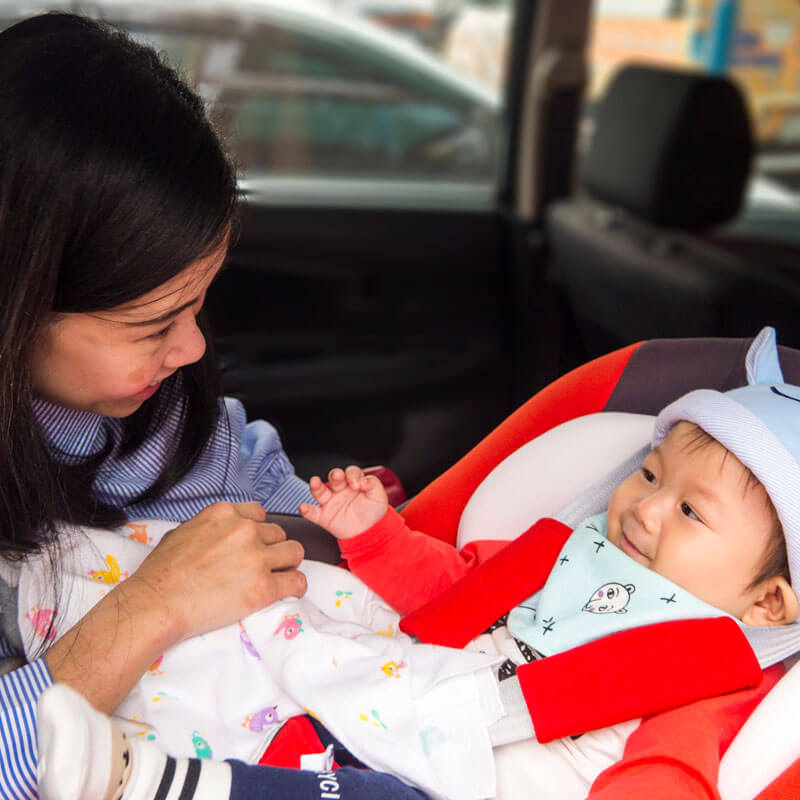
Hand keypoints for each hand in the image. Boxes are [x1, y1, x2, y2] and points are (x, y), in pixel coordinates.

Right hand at [124, 501, 306, 641]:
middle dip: (271, 549)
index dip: (257, 532)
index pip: (259, 514)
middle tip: (259, 567)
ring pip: (295, 552)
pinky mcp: (264, 587)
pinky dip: (296, 586)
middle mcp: (244, 530)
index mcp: (224, 513)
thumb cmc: (160, 574)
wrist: (156, 604)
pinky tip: (288, 591)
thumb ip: (208, 528)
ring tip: (277, 577)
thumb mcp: (182, 532)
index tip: (252, 545)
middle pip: (278, 534)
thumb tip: (217, 535)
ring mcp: (256, 558)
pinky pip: (298, 581)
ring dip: (287, 565)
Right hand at [299, 465, 387, 539]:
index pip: (351, 472)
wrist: (369, 532)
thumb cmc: (373, 512)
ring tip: (314, 482)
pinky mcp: (324, 516)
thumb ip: (374, 484)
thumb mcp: (379, 496)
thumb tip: (364, 479)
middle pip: (334, 477)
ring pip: (320, 491)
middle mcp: (340, 490)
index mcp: (353, 482)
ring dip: (316, 486)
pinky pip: (313, 513)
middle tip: (338, 476)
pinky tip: (303, 507)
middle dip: (335, 475)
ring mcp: (330, 502)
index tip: (358, 485)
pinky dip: (306, 510)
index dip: (353, 475)